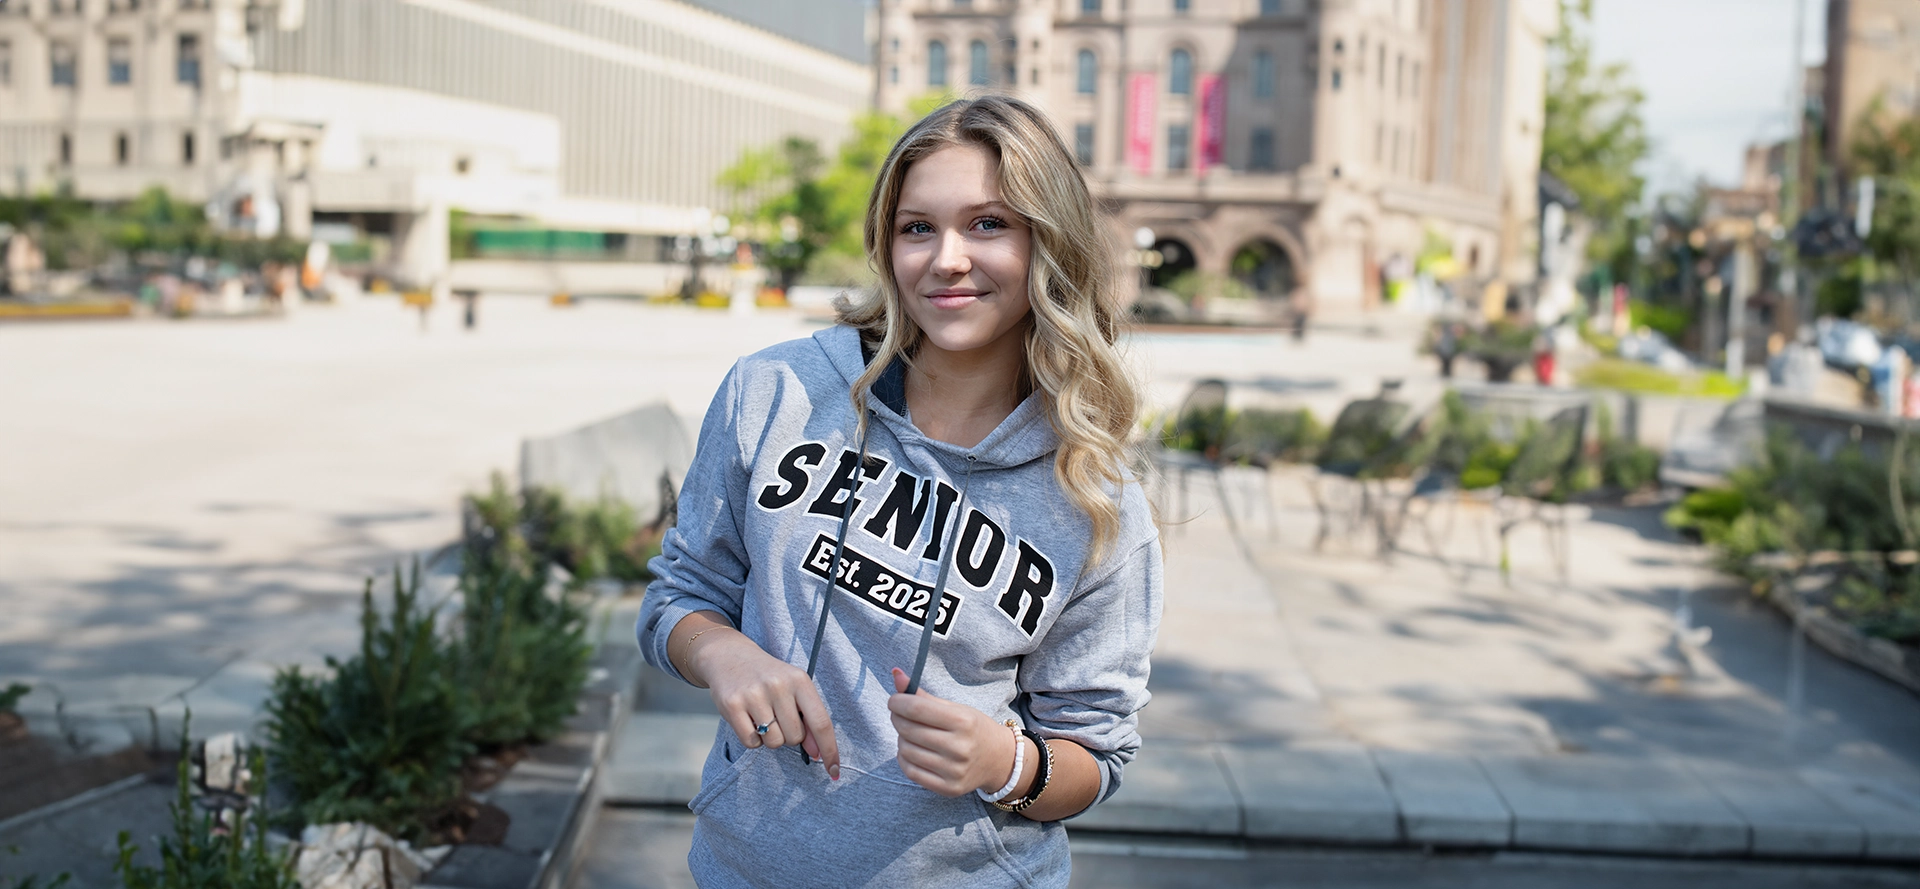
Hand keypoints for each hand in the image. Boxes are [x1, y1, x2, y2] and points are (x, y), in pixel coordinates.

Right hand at [693, 630, 839, 779]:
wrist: (729, 656)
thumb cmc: (768, 677)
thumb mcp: (793, 689)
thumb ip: (808, 719)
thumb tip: (818, 753)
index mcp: (800, 680)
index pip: (821, 722)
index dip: (829, 749)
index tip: (834, 770)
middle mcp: (778, 685)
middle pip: (795, 737)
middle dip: (789, 736)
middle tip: (778, 717)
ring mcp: (754, 695)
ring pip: (774, 742)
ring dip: (770, 738)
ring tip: (762, 716)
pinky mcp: (732, 705)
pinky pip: (751, 743)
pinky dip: (752, 739)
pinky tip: (748, 720)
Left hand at [887, 667, 1013, 797]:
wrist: (998, 760)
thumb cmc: (973, 729)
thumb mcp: (955, 708)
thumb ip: (923, 695)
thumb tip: (896, 675)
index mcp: (963, 722)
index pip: (917, 709)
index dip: (898, 702)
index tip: (894, 700)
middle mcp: (960, 748)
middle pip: (908, 729)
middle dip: (897, 718)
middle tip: (900, 714)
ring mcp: (953, 771)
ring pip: (906, 750)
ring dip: (901, 738)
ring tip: (911, 733)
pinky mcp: (948, 788)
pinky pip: (911, 771)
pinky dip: (904, 758)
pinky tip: (912, 749)